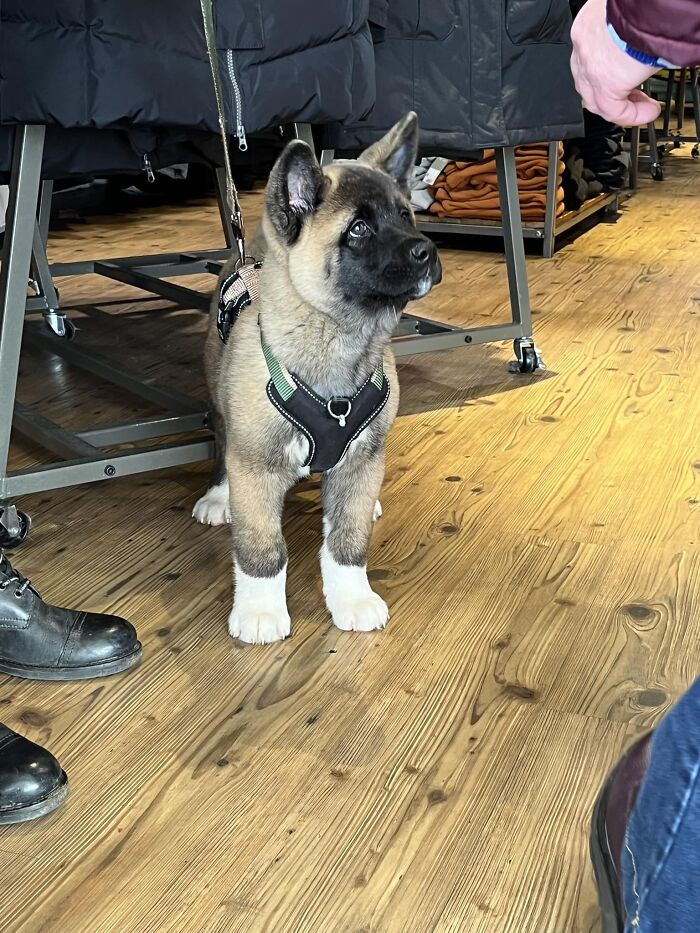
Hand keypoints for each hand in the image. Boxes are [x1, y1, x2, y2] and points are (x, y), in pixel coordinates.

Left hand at [570, 0, 661, 125]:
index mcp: (587, 26)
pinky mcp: (604, 84)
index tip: (626, 79)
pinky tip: (647, 112)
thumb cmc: (643, 5)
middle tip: (635, 98)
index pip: (590, 60)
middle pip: (589, 83)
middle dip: (613, 95)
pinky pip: (613, 110)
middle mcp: (584, 47)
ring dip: (622, 107)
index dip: (607, 73)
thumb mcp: (627, 19)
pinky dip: (631, 115)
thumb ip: (625, 37)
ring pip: (597, 99)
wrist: (648, 1)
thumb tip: (638, 47)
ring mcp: (590, 67)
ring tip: (643, 108)